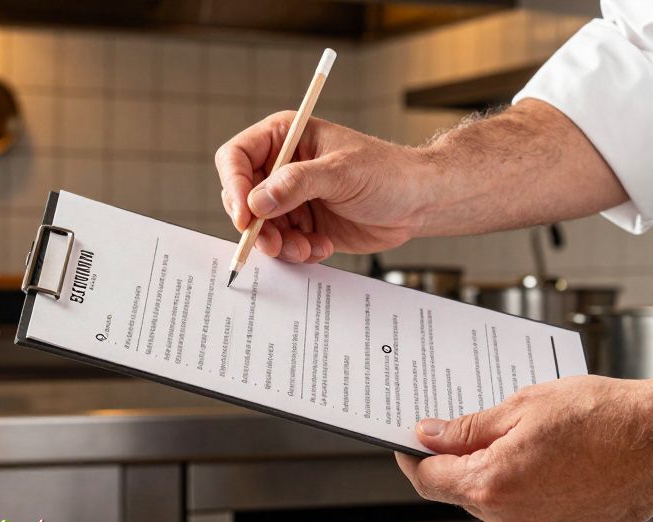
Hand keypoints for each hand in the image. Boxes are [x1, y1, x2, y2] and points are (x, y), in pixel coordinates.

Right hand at [214, 113, 431, 262]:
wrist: (418, 203)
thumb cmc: (387, 173)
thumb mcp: (342, 173)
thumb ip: (297, 184)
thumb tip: (256, 201)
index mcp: (286, 137)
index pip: (237, 157)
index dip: (234, 186)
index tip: (245, 216)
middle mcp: (282, 167)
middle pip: (242, 198)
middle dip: (256, 225)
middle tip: (275, 243)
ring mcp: (291, 198)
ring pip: (260, 227)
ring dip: (279, 244)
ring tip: (307, 247)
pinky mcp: (303, 225)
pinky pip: (282, 244)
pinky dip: (297, 252)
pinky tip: (322, 247)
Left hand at [395, 375, 652, 521]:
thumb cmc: (604, 417)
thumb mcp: (523, 406)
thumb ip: (468, 429)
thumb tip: (429, 436)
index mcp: (492, 483)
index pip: (428, 480)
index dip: (413, 459)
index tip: (410, 444)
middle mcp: (511, 519)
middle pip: (462, 493)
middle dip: (461, 463)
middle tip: (475, 429)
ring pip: (495, 505)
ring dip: (497, 477)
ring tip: (529, 441)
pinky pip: (527, 515)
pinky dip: (527, 492)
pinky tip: (552, 464)